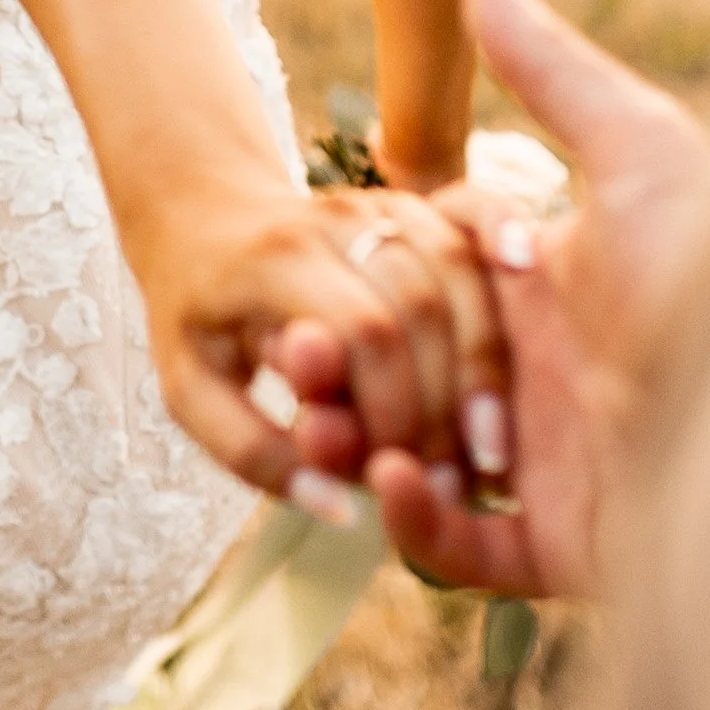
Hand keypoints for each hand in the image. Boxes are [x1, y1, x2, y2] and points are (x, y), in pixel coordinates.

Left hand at [134, 174, 505, 509]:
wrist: (199, 217)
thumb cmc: (195, 317)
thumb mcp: (190, 392)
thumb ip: (253, 454)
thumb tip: (339, 508)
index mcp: (271, 262)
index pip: (362, 330)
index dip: (399, 407)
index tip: (408, 477)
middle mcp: (330, 219)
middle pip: (421, 301)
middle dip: (451, 396)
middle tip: (462, 475)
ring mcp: (374, 202)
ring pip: (458, 266)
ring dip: (487, 357)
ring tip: (489, 439)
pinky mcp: (407, 200)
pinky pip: (472, 227)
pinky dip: (503, 262)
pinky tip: (520, 318)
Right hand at [366, 0, 709, 597]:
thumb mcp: (636, 152)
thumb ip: (549, 69)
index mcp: (545, 284)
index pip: (424, 274)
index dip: (375, 273)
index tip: (326, 271)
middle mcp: (541, 372)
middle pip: (406, 369)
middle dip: (345, 366)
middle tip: (299, 361)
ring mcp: (549, 461)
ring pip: (417, 458)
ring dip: (357, 446)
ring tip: (323, 431)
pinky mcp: (561, 545)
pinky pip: (463, 547)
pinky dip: (417, 524)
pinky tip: (395, 484)